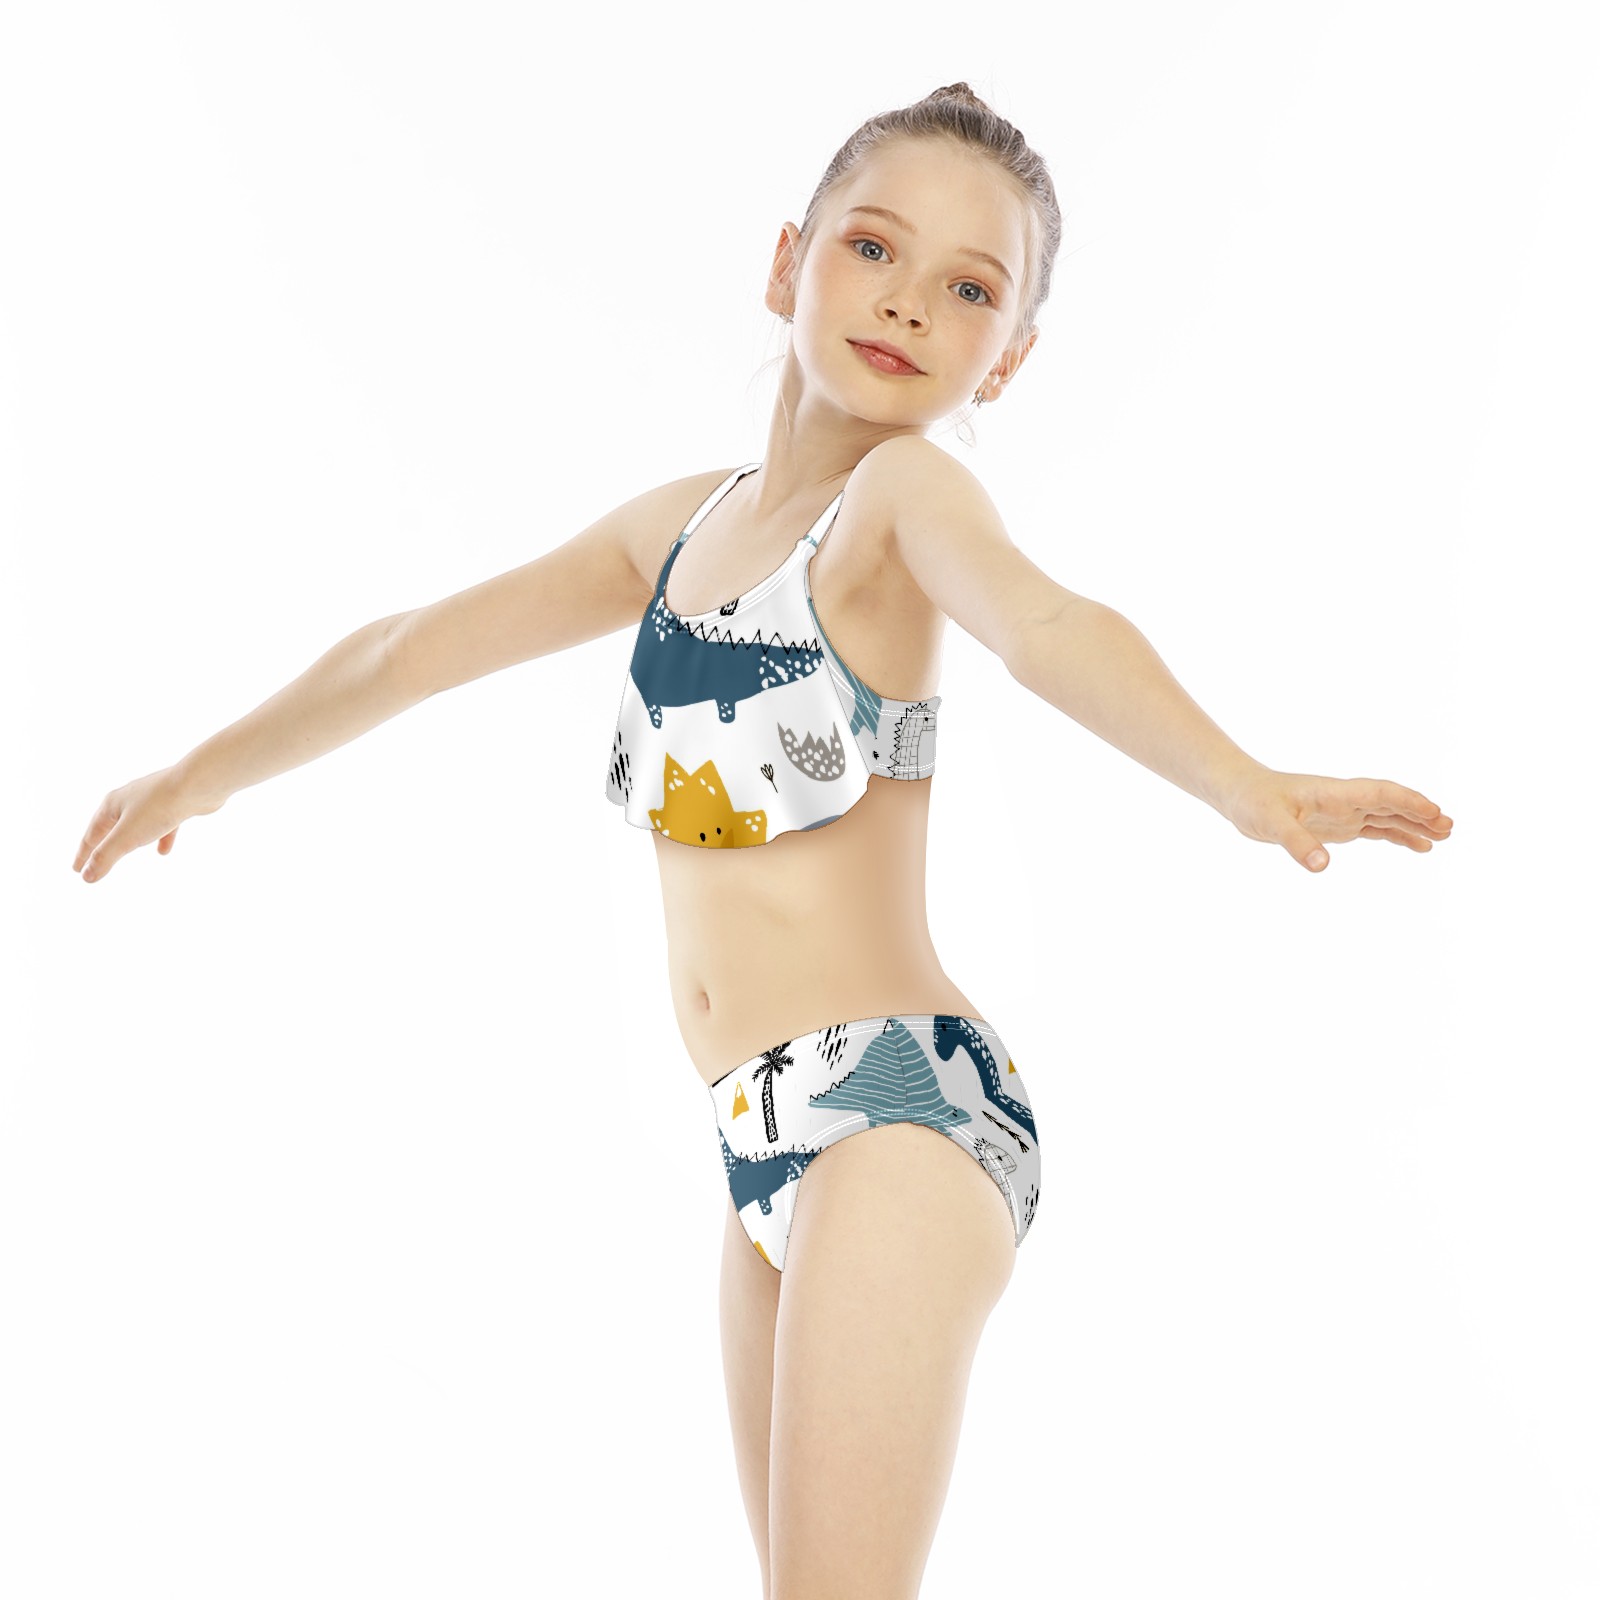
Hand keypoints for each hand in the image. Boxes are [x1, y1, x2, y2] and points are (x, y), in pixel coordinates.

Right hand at [73, 766, 220, 884]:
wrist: (199, 783)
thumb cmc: (161, 806)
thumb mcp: (128, 835)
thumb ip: (106, 856)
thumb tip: (86, 877)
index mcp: (112, 805)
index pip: (92, 835)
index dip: (84, 855)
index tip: (76, 871)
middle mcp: (129, 800)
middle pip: (110, 828)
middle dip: (102, 846)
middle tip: (92, 862)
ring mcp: (153, 800)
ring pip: (136, 825)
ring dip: (129, 841)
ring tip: (125, 854)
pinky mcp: (175, 804)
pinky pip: (163, 825)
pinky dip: (160, 838)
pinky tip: (163, 852)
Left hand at [1220, 767, 1452, 872]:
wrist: (1240, 794)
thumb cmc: (1253, 802)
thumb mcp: (1271, 823)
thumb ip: (1296, 843)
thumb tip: (1322, 867)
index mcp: (1334, 793)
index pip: (1379, 794)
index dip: (1407, 801)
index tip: (1434, 812)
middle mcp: (1345, 800)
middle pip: (1391, 804)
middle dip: (1420, 813)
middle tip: (1450, 828)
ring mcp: (1344, 812)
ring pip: (1387, 816)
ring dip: (1415, 824)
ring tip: (1444, 836)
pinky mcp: (1338, 825)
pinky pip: (1375, 828)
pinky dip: (1398, 835)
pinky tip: (1419, 846)